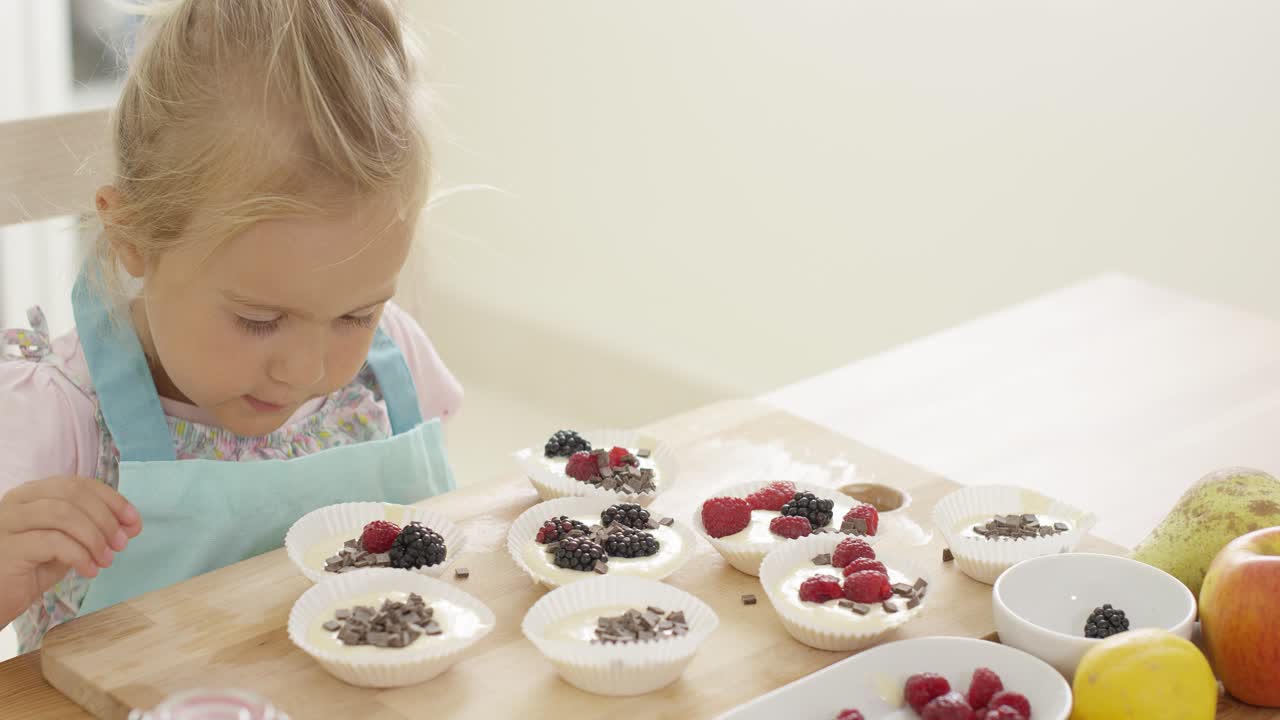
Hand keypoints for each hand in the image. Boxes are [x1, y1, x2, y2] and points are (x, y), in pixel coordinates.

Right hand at [0, 476, 141, 628]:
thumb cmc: (31, 569)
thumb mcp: (68, 542)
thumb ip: (94, 529)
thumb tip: (131, 524)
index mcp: (33, 493)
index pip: (79, 483)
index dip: (112, 500)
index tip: (134, 522)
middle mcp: (18, 501)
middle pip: (73, 494)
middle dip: (106, 518)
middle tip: (121, 544)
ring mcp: (8, 522)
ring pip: (63, 514)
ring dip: (94, 537)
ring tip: (107, 559)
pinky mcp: (8, 548)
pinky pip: (53, 542)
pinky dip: (80, 555)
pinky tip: (89, 571)